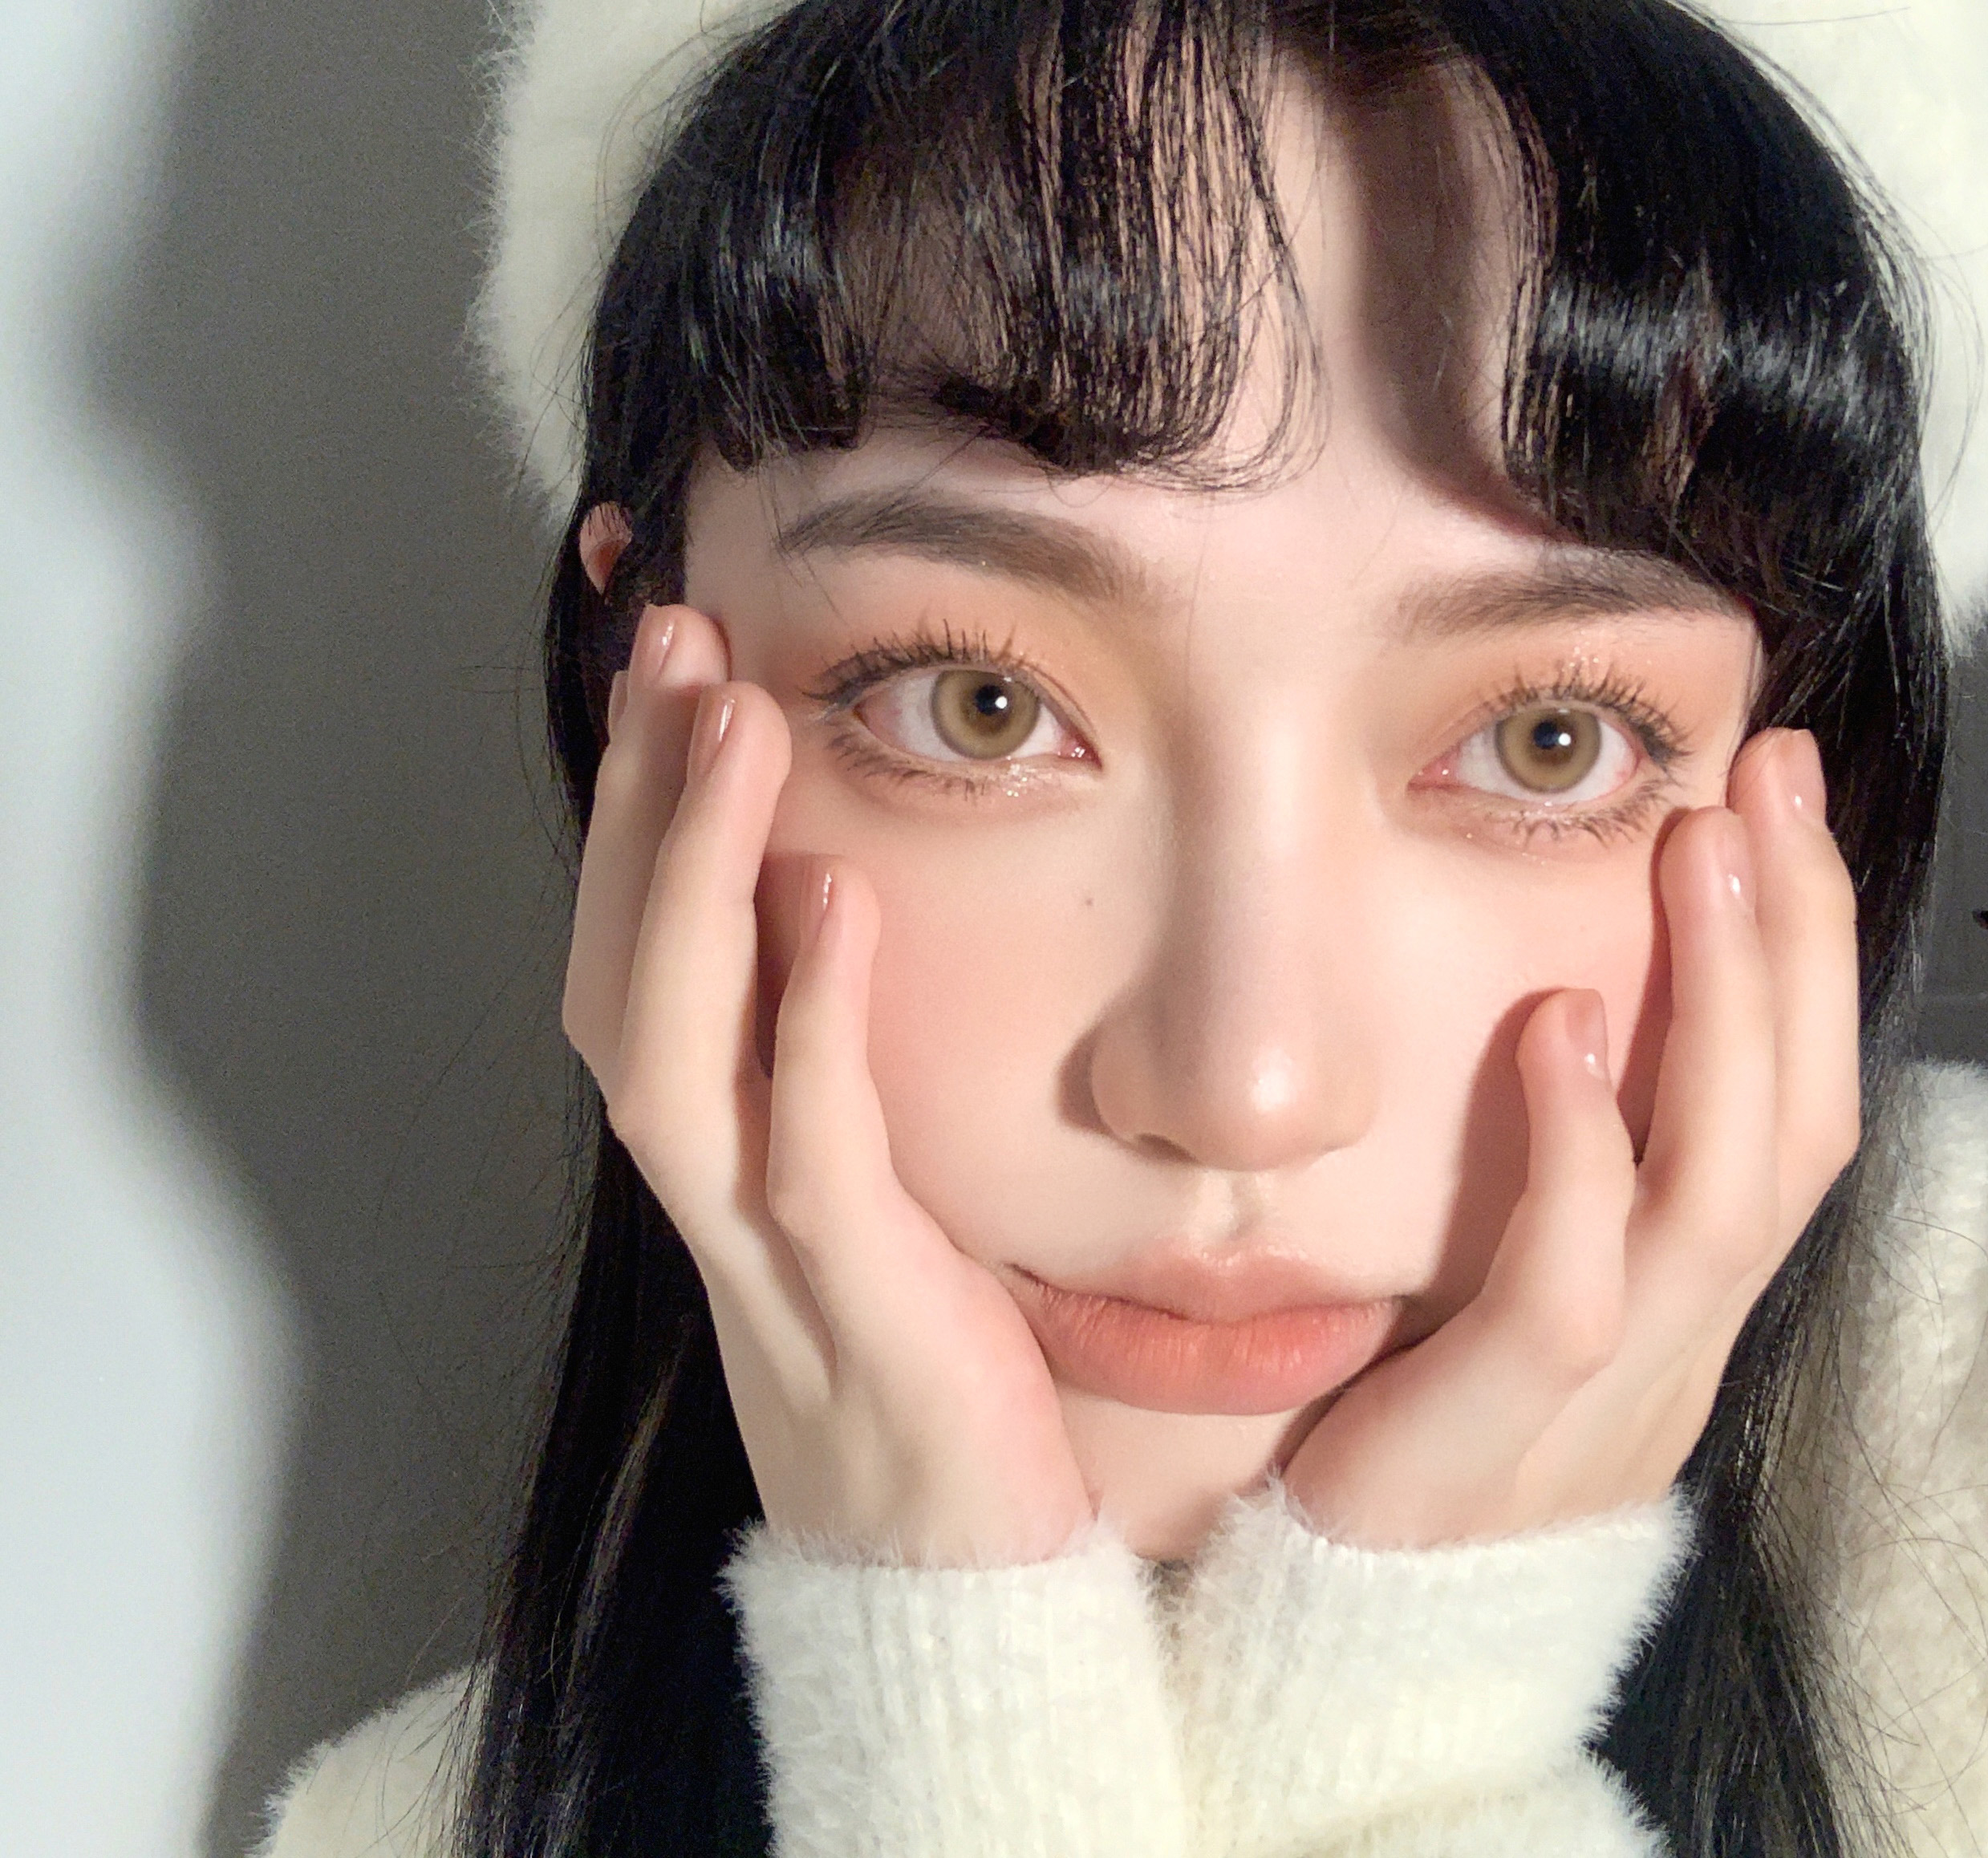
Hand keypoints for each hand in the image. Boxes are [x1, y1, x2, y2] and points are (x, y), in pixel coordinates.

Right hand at [563, 603, 1091, 1566]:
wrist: (944, 1574)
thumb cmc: (919, 1360)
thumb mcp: (862, 1188)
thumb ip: (831, 1060)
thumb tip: (829, 889)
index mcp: (719, 1151)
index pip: (639, 952)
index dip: (635, 806)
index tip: (665, 655)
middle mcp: (714, 1188)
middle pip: (623, 974)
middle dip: (637, 804)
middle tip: (668, 637)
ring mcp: (768, 1249)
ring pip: (672, 1051)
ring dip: (688, 880)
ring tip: (727, 720)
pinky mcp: (859, 1304)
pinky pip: (809, 1155)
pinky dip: (807, 1026)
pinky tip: (827, 904)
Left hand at [1280, 727, 1859, 1547]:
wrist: (1335, 1660)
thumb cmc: (1407, 1443)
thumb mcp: (1513, 1295)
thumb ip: (1569, 1179)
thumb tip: (1587, 997)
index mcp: (1688, 1312)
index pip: (1794, 1116)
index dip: (1809, 958)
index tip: (1779, 805)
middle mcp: (1678, 1357)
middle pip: (1794, 1135)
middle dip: (1796, 945)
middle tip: (1767, 783)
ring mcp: (1602, 1414)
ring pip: (1721, 1200)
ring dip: (1723, 1010)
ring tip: (1697, 856)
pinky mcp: (1491, 1451)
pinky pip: (1570, 1297)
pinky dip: (1582, 1159)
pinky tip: (1567, 1033)